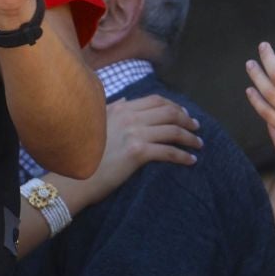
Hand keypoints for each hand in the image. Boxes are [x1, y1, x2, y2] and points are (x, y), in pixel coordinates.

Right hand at [83, 95, 201, 197]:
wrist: (76, 175)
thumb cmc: (85, 152)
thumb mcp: (97, 123)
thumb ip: (113, 109)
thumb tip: (127, 100)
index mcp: (121, 108)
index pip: (156, 100)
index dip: (174, 106)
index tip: (184, 114)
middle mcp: (130, 117)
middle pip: (169, 113)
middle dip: (187, 119)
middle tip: (197, 128)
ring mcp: (134, 133)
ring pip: (173, 131)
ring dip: (190, 138)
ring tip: (199, 144)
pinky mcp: (138, 152)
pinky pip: (169, 151)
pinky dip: (183, 156)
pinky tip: (191, 161)